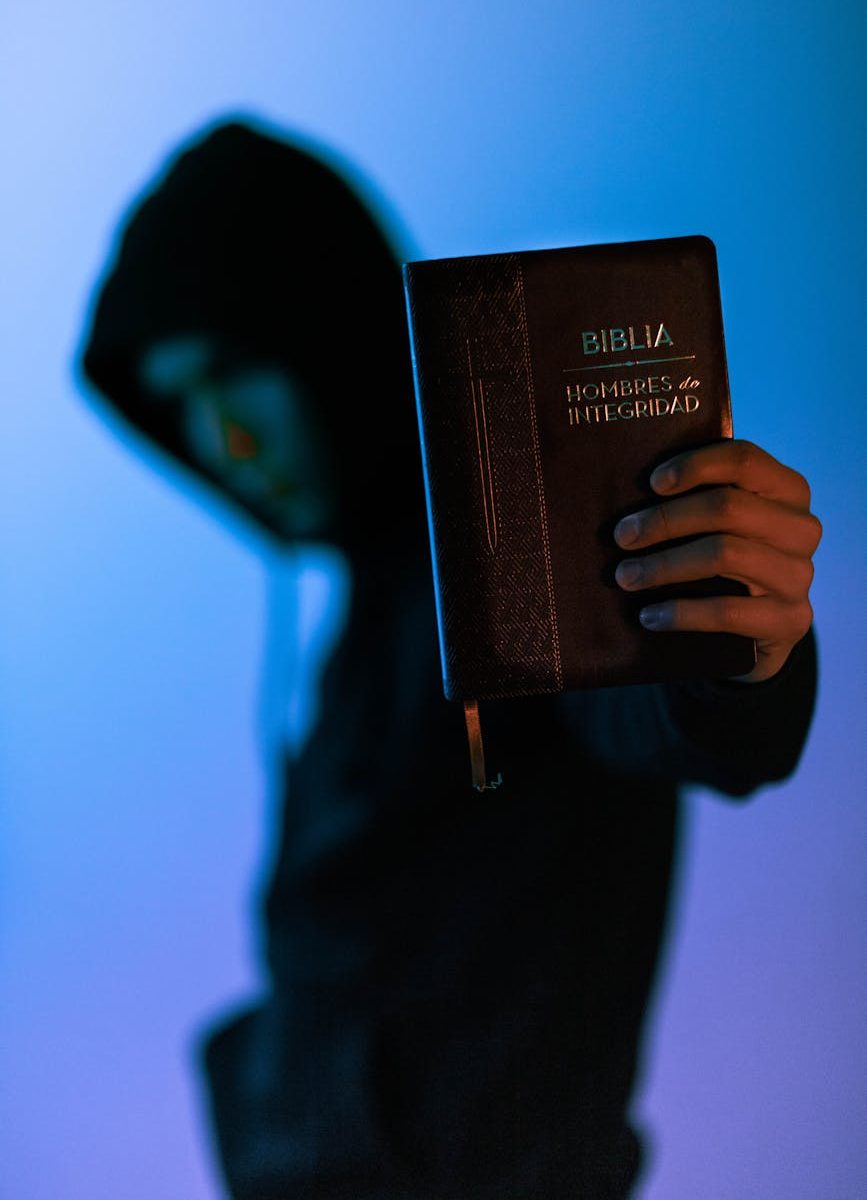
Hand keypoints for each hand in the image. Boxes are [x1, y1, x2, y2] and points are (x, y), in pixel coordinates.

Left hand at [612, 439, 821, 682]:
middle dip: (664, 520)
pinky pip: (728, 611)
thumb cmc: (726, 561)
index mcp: (787, 491)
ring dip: (664, 566)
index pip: (745, 460)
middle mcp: (802, 528)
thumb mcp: (720, 525)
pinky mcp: (791, 620)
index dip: (696, 465)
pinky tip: (649, 616)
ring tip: (626, 576)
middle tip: (621, 536)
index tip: (652, 483)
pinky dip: (680, 612)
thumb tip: (633, 489)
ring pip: (724, 554)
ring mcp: (800, 576)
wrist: (756, 631)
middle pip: (727, 507)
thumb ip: (697, 498)